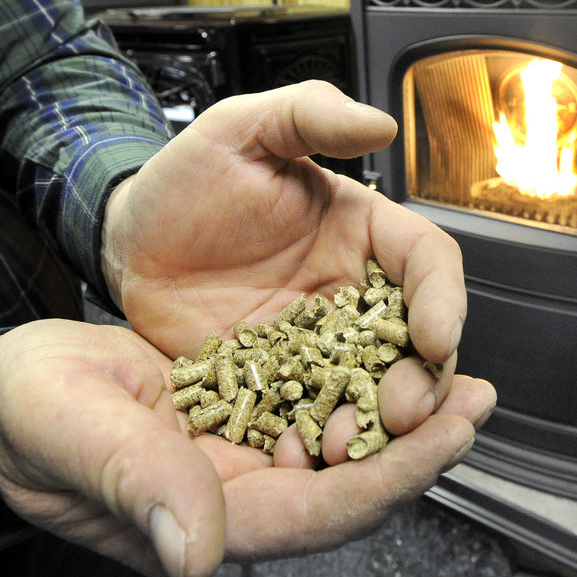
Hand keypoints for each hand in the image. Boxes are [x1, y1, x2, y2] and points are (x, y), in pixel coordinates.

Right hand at [0, 319, 492, 576]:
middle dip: (420, 447)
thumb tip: (195, 551)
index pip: (321, 512)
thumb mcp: (67, 424)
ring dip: (401, 416)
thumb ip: (132, 480)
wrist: (13, 386)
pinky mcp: (243, 418)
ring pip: (342, 448)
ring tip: (454, 379)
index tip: (452, 434)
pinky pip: (316, 409)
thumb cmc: (24, 409)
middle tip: (475, 400)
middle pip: (350, 485)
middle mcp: (235, 493)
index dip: (393, 478)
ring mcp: (241, 458)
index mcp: (201, 513)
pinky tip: (390, 360)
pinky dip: (359, 389)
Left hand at [94, 80, 496, 576]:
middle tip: (403, 411)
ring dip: (376, 424)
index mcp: (365, 233)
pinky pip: (313, 418)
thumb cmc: (190, 182)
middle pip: (414, 340)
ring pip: (371, 388)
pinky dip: (318, 442)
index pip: (428, 263)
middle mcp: (355, 294)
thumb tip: (380, 122)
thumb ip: (309, 114)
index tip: (437, 338)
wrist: (134, 243)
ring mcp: (321, 346)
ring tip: (355, 447)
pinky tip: (309, 462)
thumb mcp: (242, 130)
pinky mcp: (283, 385)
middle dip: (421, 379)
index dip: (443, 300)